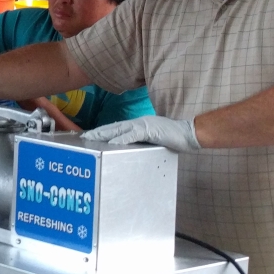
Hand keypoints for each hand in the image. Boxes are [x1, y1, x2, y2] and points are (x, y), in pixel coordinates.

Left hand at [81, 116, 200, 152]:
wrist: (189, 133)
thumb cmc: (173, 138)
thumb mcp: (154, 140)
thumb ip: (142, 143)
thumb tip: (131, 151)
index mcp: (138, 125)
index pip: (116, 128)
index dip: (102, 131)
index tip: (90, 135)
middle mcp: (137, 123)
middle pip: (113, 127)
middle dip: (98, 132)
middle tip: (83, 137)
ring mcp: (143, 125)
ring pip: (118, 129)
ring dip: (104, 134)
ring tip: (91, 138)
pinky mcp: (150, 130)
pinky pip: (132, 135)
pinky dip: (121, 139)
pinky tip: (111, 143)